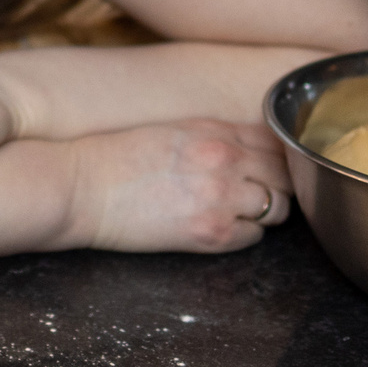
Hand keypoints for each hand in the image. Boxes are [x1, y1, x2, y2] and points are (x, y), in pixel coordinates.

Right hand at [62, 119, 292, 252]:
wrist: (80, 187)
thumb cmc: (115, 159)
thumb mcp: (172, 132)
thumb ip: (215, 137)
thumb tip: (248, 153)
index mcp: (215, 129)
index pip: (276, 140)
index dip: (277, 157)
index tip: (269, 169)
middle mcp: (227, 158)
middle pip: (287, 175)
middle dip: (277, 186)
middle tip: (256, 196)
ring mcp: (222, 196)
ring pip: (279, 209)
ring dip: (263, 213)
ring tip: (234, 214)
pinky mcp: (211, 232)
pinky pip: (253, 238)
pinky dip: (241, 235)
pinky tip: (215, 228)